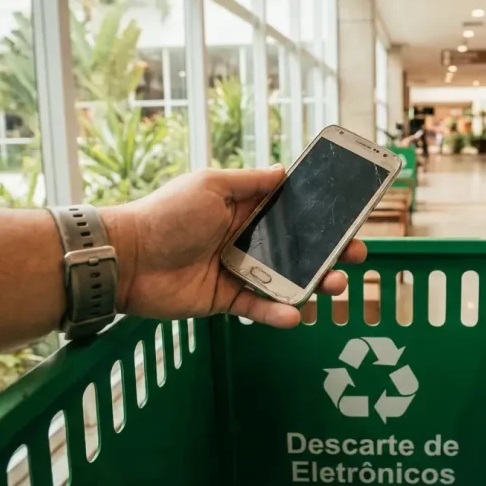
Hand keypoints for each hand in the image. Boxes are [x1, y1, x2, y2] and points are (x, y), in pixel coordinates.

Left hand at [102, 165, 365, 328]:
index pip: (292, 209)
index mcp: (245, 208)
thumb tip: (285, 170)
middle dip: (331, 251)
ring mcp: (239, 270)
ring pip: (286, 279)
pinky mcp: (227, 300)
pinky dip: (278, 313)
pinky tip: (295, 314)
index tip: (352, 215)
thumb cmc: (167, 215)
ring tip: (334, 286)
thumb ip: (249, 182)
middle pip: (298, 247)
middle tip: (357, 254)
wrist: (127, 259)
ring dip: (314, 283)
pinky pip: (259, 307)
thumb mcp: (210, 186)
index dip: (321, 213)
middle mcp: (246, 238)